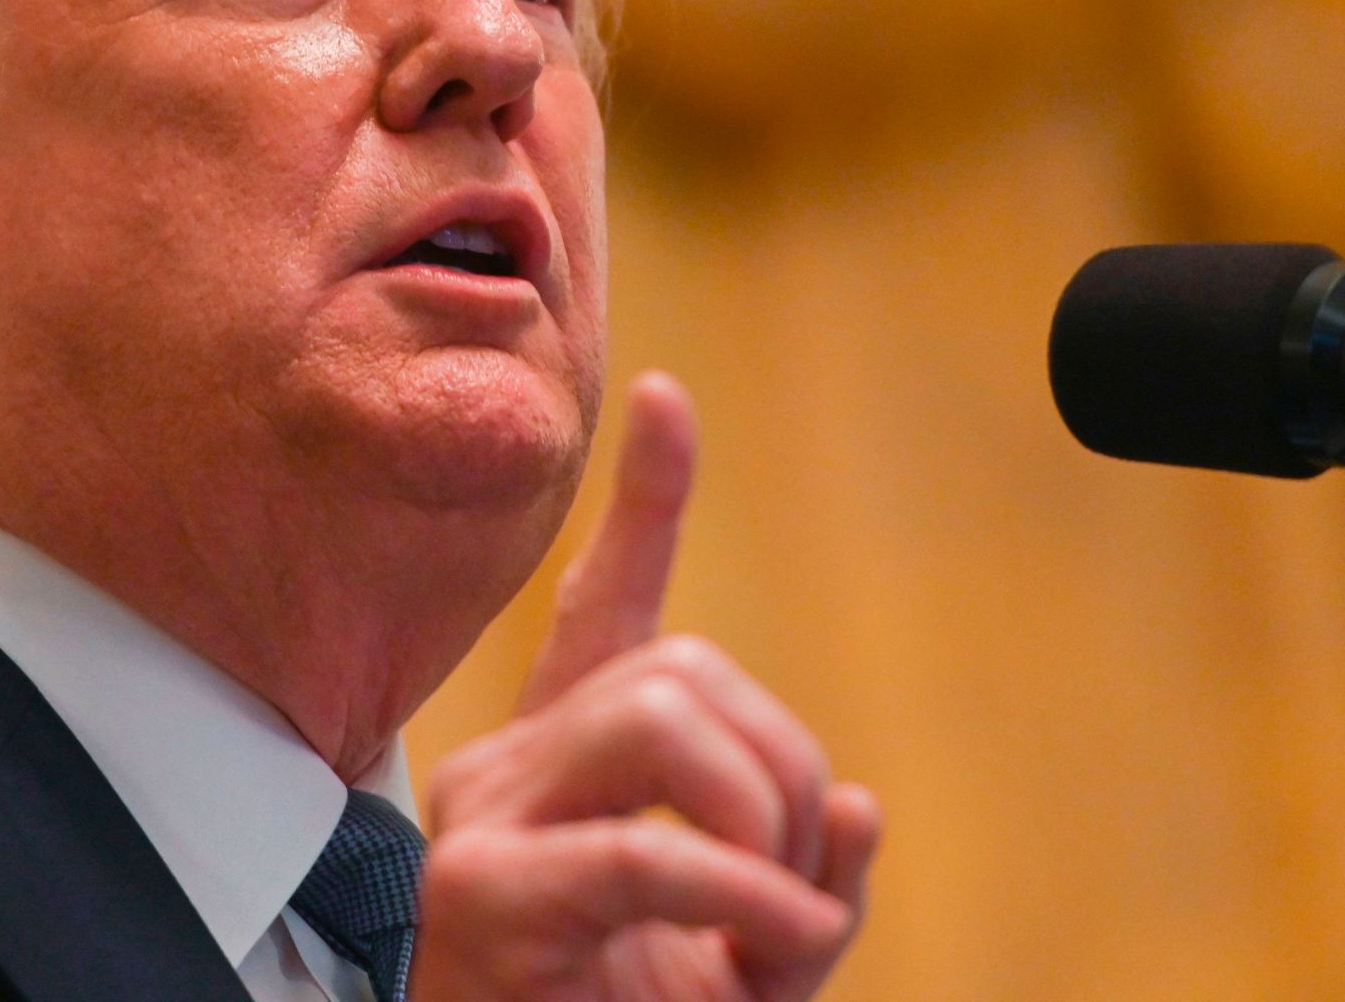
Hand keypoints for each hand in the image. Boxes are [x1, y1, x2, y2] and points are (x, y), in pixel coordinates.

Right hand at [412, 373, 879, 1001]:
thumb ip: (801, 893)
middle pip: (682, 670)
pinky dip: (744, 895)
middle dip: (784, 768)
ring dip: (763, 821)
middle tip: (799, 893)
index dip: (645, 504)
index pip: (603, 607)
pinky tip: (778, 943)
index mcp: (567, 767)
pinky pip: (648, 852)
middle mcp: (510, 768)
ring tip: (775, 923)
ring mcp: (486, 820)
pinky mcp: (482, 891)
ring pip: (665, 719)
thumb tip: (862, 810)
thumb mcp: (742, 968)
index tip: (668, 400)